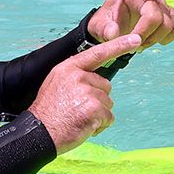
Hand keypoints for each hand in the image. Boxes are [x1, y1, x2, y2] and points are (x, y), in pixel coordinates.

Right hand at [29, 33, 142, 152]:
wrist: (38, 134)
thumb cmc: (48, 113)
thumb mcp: (55, 84)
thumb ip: (74, 76)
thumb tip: (92, 76)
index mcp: (68, 68)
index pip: (98, 53)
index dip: (119, 46)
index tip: (135, 40)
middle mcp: (78, 76)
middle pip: (105, 86)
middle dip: (97, 100)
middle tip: (77, 110)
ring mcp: (86, 91)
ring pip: (108, 103)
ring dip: (98, 114)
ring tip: (78, 119)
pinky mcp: (94, 108)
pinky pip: (109, 118)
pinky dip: (100, 125)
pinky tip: (84, 127)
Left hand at [87, 0, 173, 50]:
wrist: (111, 31)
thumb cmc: (106, 22)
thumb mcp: (98, 25)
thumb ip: (104, 28)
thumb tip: (113, 33)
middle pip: (156, 16)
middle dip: (145, 33)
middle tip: (133, 44)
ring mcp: (161, 8)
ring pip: (168, 25)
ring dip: (154, 39)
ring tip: (139, 44)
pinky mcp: (168, 20)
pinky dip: (168, 38)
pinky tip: (155, 41)